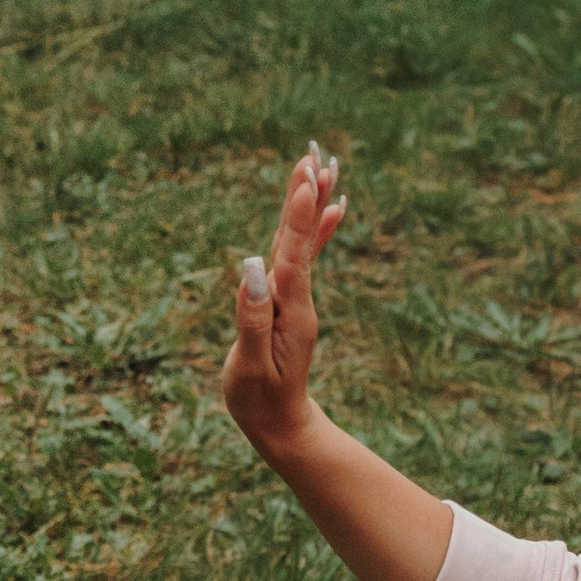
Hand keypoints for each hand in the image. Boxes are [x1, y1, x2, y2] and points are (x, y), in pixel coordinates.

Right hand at [223, 142, 346, 459]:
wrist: (282, 425)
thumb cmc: (259, 401)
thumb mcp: (250, 367)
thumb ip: (251, 319)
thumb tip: (252, 268)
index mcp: (289, 312)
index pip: (294, 257)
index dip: (299, 219)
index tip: (306, 183)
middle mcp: (299, 299)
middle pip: (303, 240)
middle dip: (307, 197)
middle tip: (313, 155)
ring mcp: (297, 299)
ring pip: (304, 242)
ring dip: (311, 203)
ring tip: (319, 166)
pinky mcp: (291, 302)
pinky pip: (304, 257)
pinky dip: (316, 230)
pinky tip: (331, 206)